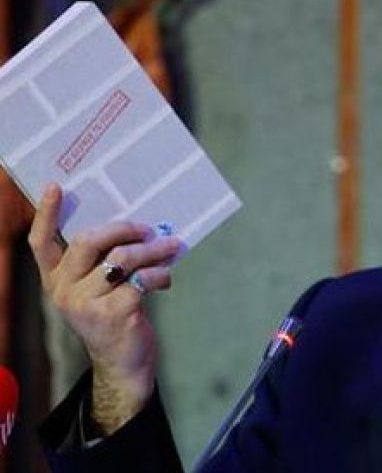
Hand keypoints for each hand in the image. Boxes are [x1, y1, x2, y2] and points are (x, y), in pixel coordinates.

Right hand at [28, 184, 181, 434]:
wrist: (122, 364)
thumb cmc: (114, 317)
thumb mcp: (99, 290)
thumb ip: (104, 262)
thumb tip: (135, 227)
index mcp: (56, 281)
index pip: (41, 243)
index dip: (46, 213)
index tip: (56, 186)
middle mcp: (64, 291)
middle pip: (87, 241)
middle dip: (122, 228)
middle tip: (147, 228)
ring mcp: (86, 303)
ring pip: (121, 258)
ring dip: (152, 249)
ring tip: (171, 247)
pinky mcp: (113, 313)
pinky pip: (142, 279)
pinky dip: (160, 274)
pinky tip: (166, 279)